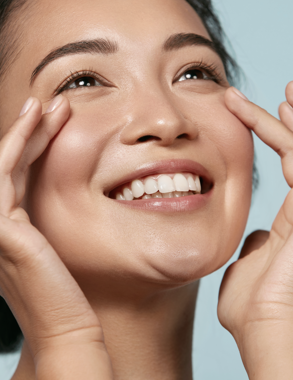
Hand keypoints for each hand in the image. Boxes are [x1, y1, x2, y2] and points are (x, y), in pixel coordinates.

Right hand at [0, 96, 112, 378]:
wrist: (66, 327)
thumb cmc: (71, 293)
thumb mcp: (63, 248)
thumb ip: (58, 224)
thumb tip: (80, 200)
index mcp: (12, 228)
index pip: (19, 175)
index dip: (34, 145)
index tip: (58, 122)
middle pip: (11, 163)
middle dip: (32, 131)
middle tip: (54, 106)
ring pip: (5, 161)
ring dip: (26, 130)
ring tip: (47, 105)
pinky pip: (4, 172)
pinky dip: (18, 144)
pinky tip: (38, 123)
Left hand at [218, 83, 292, 379]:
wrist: (263, 332)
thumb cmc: (253, 309)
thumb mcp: (246, 268)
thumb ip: (253, 247)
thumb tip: (253, 235)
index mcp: (290, 216)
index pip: (285, 159)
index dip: (266, 130)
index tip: (240, 108)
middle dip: (289, 116)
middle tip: (281, 88)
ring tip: (286, 87)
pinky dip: (289, 132)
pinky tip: (282, 105)